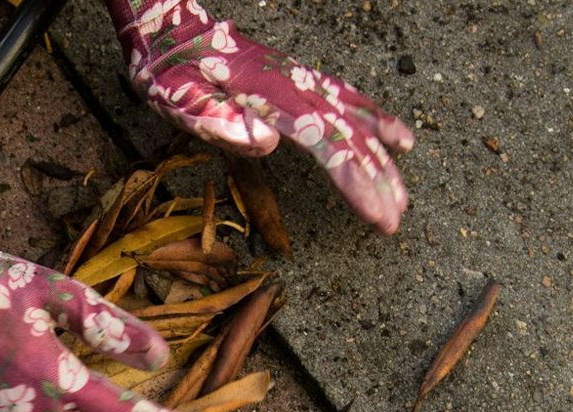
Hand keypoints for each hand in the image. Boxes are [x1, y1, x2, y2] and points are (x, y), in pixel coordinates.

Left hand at [107, 0, 414, 232]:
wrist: (170, 29)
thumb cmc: (169, 70)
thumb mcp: (177, 96)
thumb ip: (217, 119)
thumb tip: (266, 141)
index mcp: (269, 96)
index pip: (324, 142)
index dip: (353, 180)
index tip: (376, 214)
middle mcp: (295, 86)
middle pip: (348, 135)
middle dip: (376, 180)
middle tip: (394, 221)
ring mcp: (301, 81)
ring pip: (355, 119)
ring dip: (382, 159)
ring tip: (403, 197)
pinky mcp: (300, 80)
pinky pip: (350, 99)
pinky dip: (378, 119)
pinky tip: (398, 139)